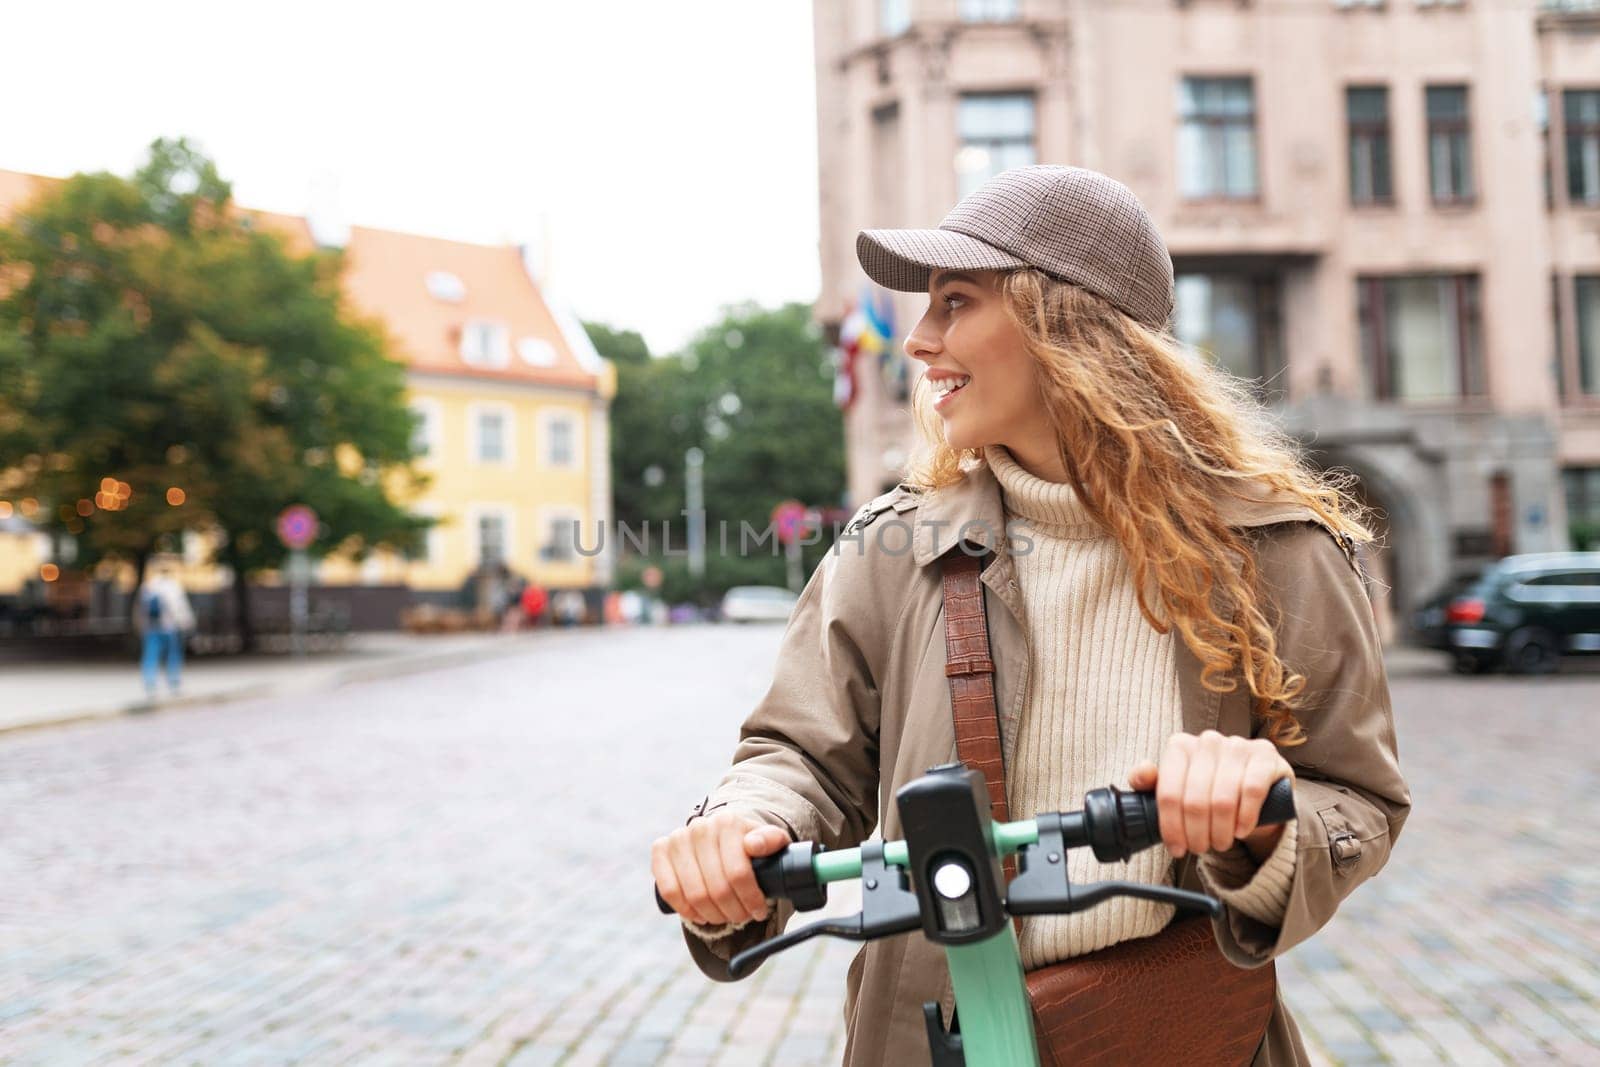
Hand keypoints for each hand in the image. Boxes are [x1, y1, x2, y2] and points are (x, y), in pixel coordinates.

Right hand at [651, 811, 790, 926]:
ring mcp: (678, 838)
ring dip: (712, 914)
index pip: (737, 873)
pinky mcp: (660, 850)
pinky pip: (669, 890)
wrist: (722, 837)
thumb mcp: (770, 842)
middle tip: (742, 916)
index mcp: (727, 823)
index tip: (759, 911)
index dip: (750, 899)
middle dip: (733, 911)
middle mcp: (700, 827)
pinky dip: (685, 909)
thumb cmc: (749, 845)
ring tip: (724, 916)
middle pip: (716, 888)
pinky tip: (700, 914)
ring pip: (694, 894)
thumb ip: (772, 840)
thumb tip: (754, 845)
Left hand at [1128, 730, 1293, 861]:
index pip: (1168, 794)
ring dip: (1220, 831)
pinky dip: (1245, 817)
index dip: (1171, 827)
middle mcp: (1208, 741)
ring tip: (1220, 843)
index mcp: (1180, 746)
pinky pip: (1252, 792)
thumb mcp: (1177, 786)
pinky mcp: (1265, 756)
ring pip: (1222, 800)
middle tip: (1201, 849)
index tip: (1177, 849)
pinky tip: (1241, 830)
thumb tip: (1142, 775)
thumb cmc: (1208, 788)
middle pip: (1195, 801)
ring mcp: (1238, 746)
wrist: (1256, 786)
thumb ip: (1151, 782)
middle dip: (1196, 834)